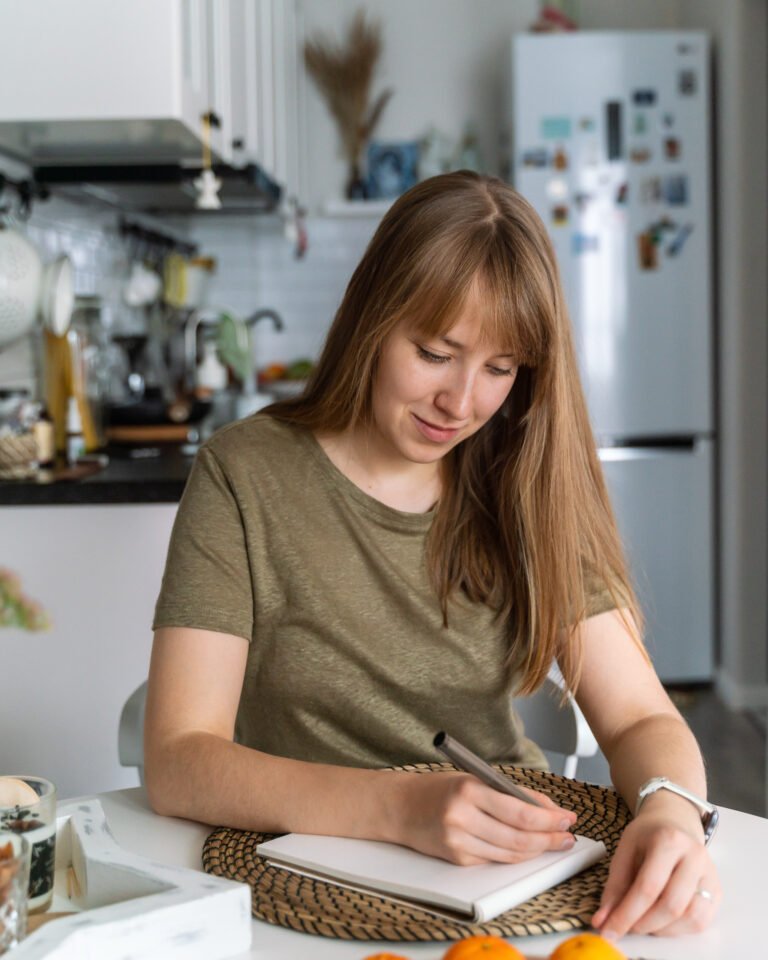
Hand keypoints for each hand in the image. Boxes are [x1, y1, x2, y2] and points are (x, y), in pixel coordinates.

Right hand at [392, 772, 577, 865]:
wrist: (399, 806)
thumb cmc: (438, 788)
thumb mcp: (472, 780)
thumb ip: (506, 793)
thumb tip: (545, 809)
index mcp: (469, 790)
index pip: (520, 811)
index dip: (549, 818)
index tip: (567, 817)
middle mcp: (463, 818)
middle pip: (520, 836)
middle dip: (550, 837)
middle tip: (567, 835)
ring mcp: (459, 842)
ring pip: (511, 853)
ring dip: (537, 850)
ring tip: (554, 843)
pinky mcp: (457, 859)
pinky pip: (495, 860)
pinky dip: (515, 855)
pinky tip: (527, 848)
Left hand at [592, 799, 720, 937]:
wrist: (675, 822)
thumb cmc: (648, 836)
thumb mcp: (625, 850)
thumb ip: (614, 886)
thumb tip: (602, 921)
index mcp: (669, 840)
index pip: (648, 887)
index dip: (626, 914)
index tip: (608, 931)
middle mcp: (695, 857)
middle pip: (671, 905)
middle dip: (644, 924)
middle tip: (625, 928)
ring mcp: (710, 875)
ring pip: (691, 918)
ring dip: (662, 930)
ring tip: (642, 923)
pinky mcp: (717, 891)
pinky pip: (701, 921)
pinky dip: (678, 930)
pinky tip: (661, 923)